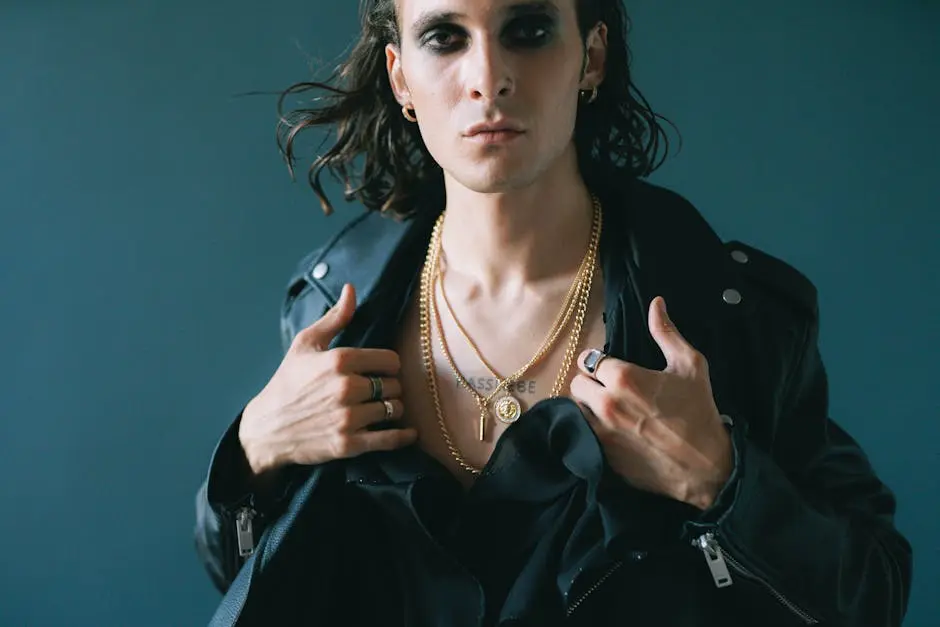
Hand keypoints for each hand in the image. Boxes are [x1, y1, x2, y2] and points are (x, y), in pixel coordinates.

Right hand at [239, 283, 417, 475]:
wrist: (266, 429)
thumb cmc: (287, 382)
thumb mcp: (305, 344)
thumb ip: (335, 318)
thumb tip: (351, 289)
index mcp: (339, 360)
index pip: (390, 360)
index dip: (389, 365)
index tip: (382, 370)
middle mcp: (346, 388)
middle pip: (395, 385)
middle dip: (390, 387)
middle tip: (380, 391)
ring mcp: (348, 417)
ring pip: (394, 410)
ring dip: (393, 410)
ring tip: (384, 409)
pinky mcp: (348, 444)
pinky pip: (389, 439)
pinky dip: (403, 436)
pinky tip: (408, 433)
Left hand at [570, 296, 732, 510]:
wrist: (705, 465)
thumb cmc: (699, 411)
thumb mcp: (689, 365)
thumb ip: (666, 332)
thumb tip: (655, 303)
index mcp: (622, 377)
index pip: (588, 359)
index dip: (599, 361)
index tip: (610, 366)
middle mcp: (604, 403)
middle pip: (577, 384)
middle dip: (590, 382)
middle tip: (609, 387)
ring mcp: (600, 432)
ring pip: (577, 410)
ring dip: (588, 406)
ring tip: (609, 408)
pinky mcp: (602, 455)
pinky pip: (584, 435)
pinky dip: (592, 430)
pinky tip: (612, 430)